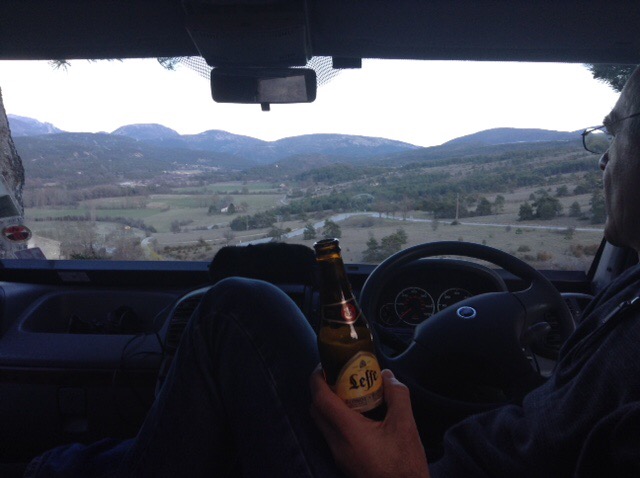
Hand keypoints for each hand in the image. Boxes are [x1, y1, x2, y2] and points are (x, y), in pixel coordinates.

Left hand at [310, 366, 429, 477]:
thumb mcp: (406, 425)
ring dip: (328, 405)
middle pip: (316, 411)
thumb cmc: (405, 464)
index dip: (317, 379)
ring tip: (347, 392)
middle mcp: (337, 444)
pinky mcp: (344, 462)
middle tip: (336, 376)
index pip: (321, 400)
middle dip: (321, 390)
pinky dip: (336, 420)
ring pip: (322, 424)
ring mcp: (338, 455)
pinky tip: (357, 415)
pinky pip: (331, 435)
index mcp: (348, 431)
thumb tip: (387, 374)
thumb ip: (397, 395)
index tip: (323, 365)